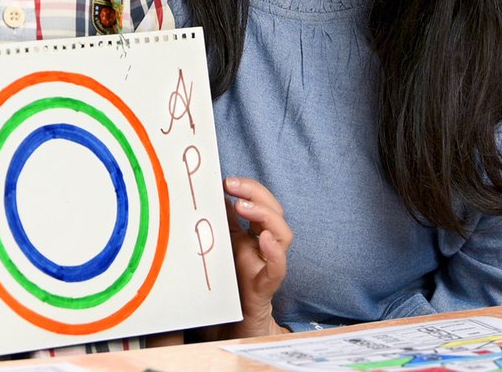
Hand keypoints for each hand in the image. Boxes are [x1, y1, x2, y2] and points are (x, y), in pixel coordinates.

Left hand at [220, 176, 291, 339]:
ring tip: (243, 206)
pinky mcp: (266, 286)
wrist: (239, 321)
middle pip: (276, 212)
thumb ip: (227, 223)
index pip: (263, 202)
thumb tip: (217, 195)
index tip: (226, 180)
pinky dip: (275, 252)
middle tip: (231, 185)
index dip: (249, 188)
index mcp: (258, 234)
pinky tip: (263, 237)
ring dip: (265, 215)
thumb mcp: (227, 245)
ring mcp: (270, 265)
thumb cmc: (235, 281)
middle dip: (256, 193)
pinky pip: (278, 269)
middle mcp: (269, 246)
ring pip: (284, 235)